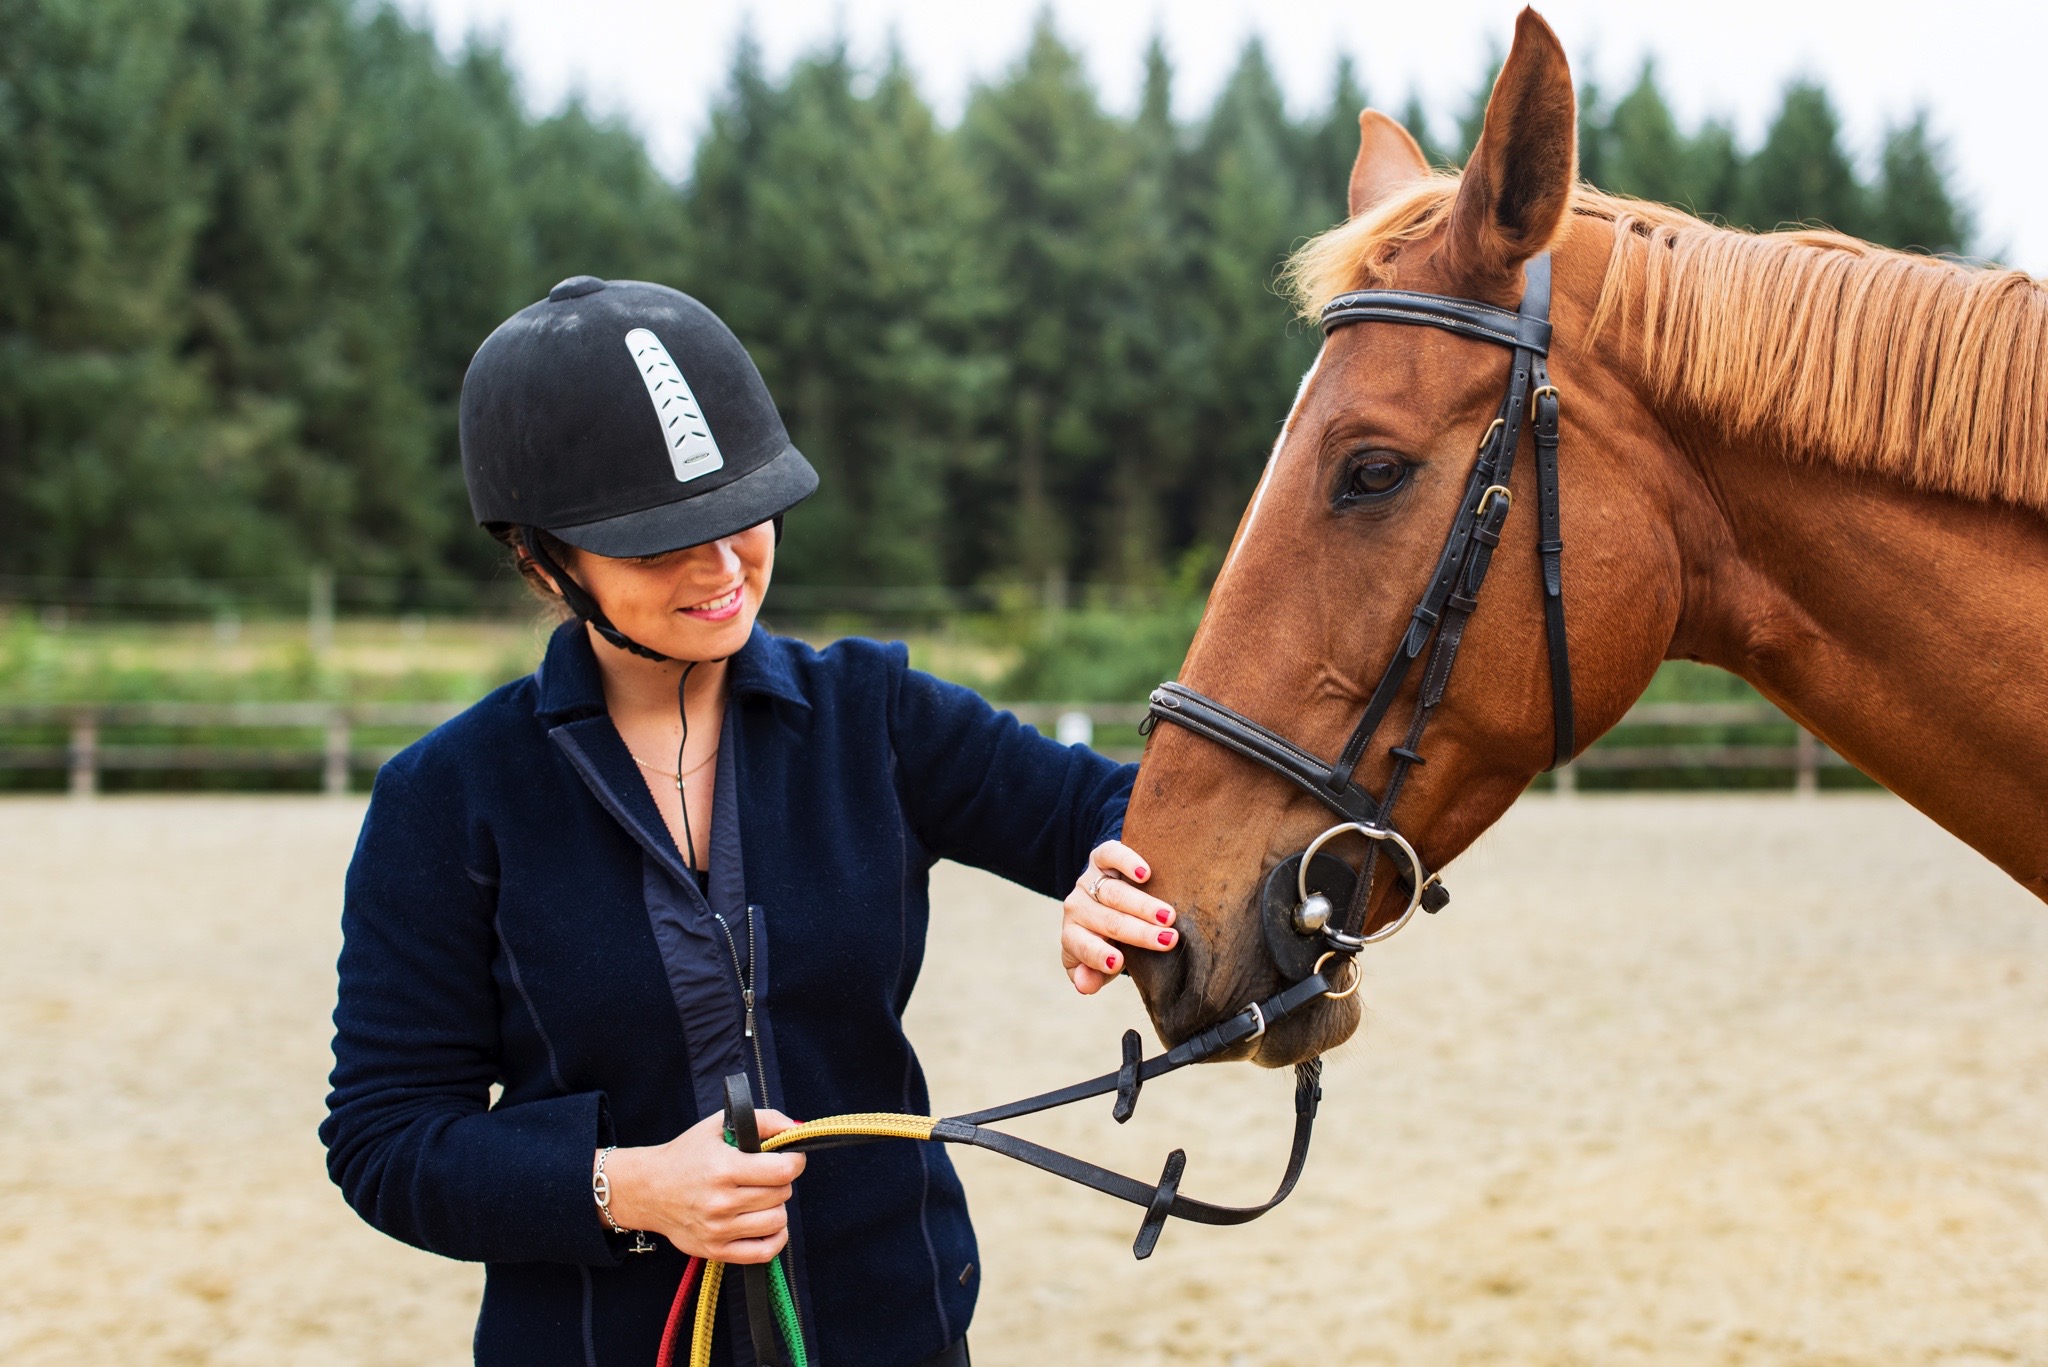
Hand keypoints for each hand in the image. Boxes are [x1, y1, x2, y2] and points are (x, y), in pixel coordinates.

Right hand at [601, 1109, 805, 1261]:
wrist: (649, 1190)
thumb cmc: (686, 1155)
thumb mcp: (719, 1126)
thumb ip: (763, 1120)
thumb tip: (796, 1129)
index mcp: (724, 1168)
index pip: (783, 1170)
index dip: (794, 1160)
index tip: (789, 1157)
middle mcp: (721, 1202)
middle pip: (782, 1194)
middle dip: (781, 1181)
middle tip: (766, 1175)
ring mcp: (719, 1230)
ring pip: (778, 1221)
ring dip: (776, 1206)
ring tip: (760, 1196)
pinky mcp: (716, 1251)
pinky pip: (765, 1252)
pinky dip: (775, 1237)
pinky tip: (765, 1222)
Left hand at [1062, 840, 1177, 994]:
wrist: (1105, 900)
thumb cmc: (1109, 940)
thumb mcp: (1101, 965)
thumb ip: (1093, 976)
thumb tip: (1085, 986)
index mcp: (1074, 936)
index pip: (1082, 946)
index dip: (1098, 955)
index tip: (1118, 962)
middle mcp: (1077, 908)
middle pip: (1107, 920)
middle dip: (1138, 931)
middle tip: (1169, 940)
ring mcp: (1089, 881)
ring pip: (1113, 893)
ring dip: (1142, 905)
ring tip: (1169, 916)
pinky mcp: (1100, 858)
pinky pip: (1109, 856)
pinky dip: (1126, 862)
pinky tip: (1145, 873)